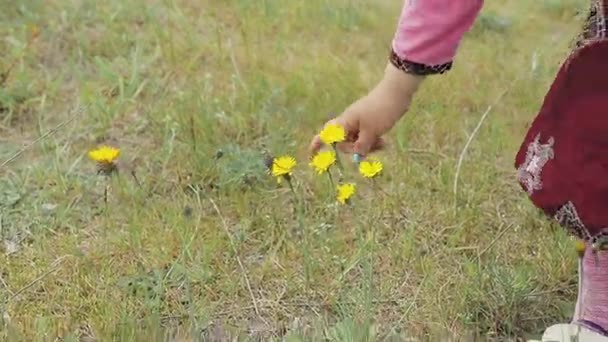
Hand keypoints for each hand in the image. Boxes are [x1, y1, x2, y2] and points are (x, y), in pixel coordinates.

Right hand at [308, 63, 423, 156]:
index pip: (326, 134)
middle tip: (368, 149)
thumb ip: (362, 146)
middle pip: (343, 142)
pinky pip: (366, 137)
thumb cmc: (381, 110)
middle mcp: (349, 123)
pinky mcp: (369, 123)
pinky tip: (383, 141)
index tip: (311, 156)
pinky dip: (372, 142)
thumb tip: (357, 156)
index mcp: (345, 122)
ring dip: (367, 146)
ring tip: (382, 143)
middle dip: (354, 149)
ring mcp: (359, 123)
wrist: (396, 93)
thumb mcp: (372, 132)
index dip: (317, 144)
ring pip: (356, 141)